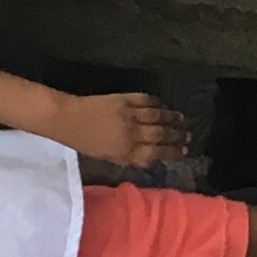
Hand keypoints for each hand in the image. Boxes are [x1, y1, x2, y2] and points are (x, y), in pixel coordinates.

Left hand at [59, 90, 193, 169]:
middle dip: (177, 135)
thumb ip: (129, 157)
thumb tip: (149, 156)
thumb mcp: (108, 157)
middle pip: (161, 134)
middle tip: (189, 135)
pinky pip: (146, 100)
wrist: (68, 120)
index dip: (173, 152)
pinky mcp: (124, 99)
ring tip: (182, 119)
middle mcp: (131, 134)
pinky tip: (163, 105)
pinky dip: (157, 102)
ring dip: (172, 117)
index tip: (184, 150)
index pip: (157, 153)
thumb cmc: (85, 142)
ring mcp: (129, 114)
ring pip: (157, 116)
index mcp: (126, 151)